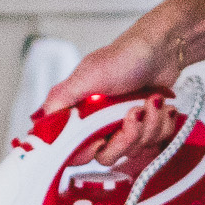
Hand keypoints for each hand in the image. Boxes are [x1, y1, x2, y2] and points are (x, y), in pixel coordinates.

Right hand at [39, 32, 184, 169]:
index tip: (100, 138)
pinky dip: (163, 123)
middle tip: (135, 112)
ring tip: (152, 100)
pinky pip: (156, 141)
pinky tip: (162, 105)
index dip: (88, 150)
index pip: (74, 150)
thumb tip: (41, 121)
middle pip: (108, 155)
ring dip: (149, 124)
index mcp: (79, 113)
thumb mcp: (88, 76)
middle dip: (128, 136)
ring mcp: (123, 126)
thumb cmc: (125, 57)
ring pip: (135, 149)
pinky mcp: (146, 127)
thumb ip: (63, 98)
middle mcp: (99, 124)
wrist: (161, 48)